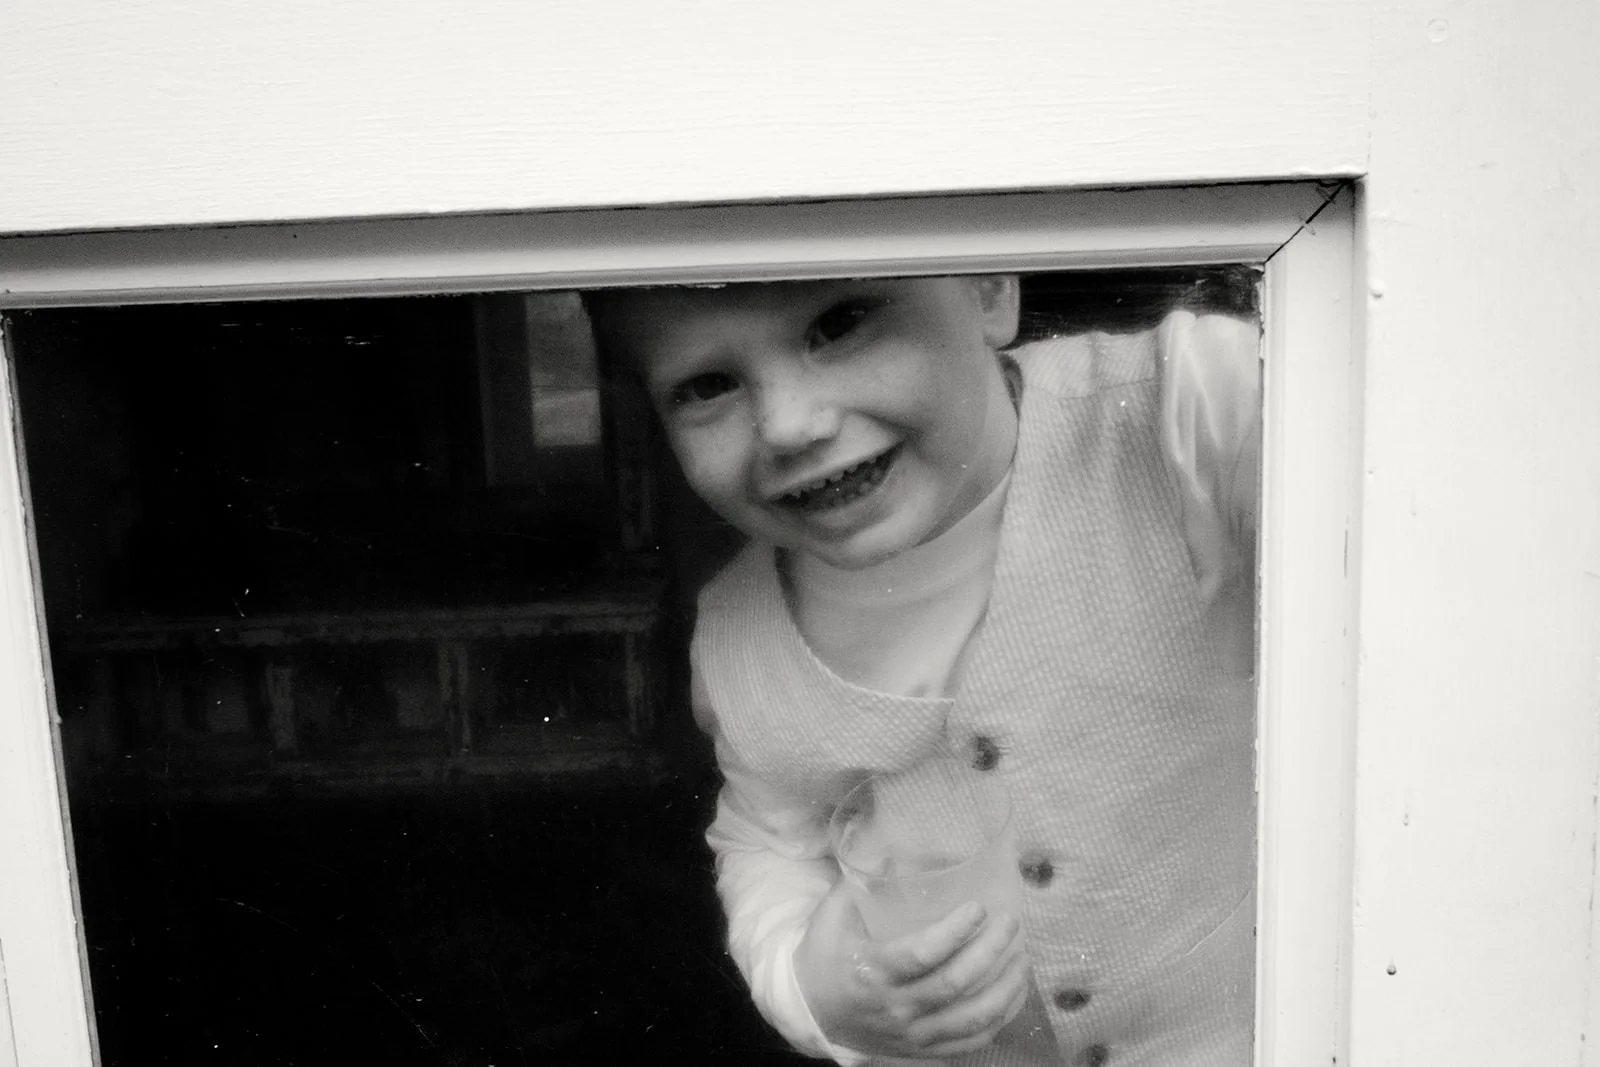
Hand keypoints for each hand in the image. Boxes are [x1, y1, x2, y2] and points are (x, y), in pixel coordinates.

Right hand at [794, 882, 1030, 1059]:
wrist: (812, 1011)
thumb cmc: (825, 954)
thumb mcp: (833, 913)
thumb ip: (864, 880)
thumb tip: (899, 848)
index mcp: (871, 971)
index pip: (922, 955)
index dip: (955, 932)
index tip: (978, 907)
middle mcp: (895, 1007)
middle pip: (955, 984)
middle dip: (990, 951)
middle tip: (1010, 922)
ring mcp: (911, 1034)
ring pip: (971, 1018)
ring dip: (1004, 987)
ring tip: (1021, 955)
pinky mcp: (923, 1049)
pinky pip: (972, 1040)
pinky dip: (1000, 1017)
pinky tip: (1013, 990)